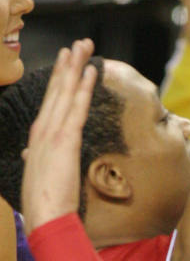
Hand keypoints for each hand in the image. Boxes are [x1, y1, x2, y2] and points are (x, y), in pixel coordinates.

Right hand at [21, 39, 96, 232]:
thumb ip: (36, 160)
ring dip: (77, 68)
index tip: (66, 61)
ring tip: (84, 47)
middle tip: (78, 44)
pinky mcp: (65, 140)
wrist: (44, 216)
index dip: (59, 80)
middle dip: (68, 65)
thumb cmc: (44, 201)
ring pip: (66, 92)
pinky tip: (91, 73)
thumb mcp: (38, 175)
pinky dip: (84, 88)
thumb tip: (29, 155)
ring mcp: (53, 132)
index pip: (51, 101)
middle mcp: (43, 129)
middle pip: (57, 90)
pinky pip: (77, 108)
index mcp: (38, 137)